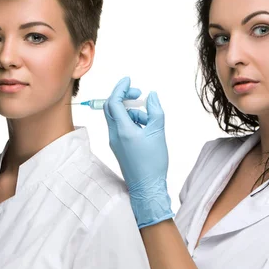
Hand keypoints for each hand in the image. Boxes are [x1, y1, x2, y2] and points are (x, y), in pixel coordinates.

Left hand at [103, 77, 173, 227]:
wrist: (147, 188)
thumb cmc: (153, 163)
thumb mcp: (158, 132)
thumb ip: (155, 111)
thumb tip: (152, 96)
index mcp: (122, 130)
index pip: (114, 102)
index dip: (120, 88)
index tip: (128, 80)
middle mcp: (114, 134)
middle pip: (111, 108)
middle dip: (123, 96)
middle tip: (138, 93)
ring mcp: (115, 142)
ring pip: (118, 118)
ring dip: (132, 111)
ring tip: (149, 118)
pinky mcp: (119, 147)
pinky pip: (121, 127)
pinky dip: (132, 121)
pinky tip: (146, 128)